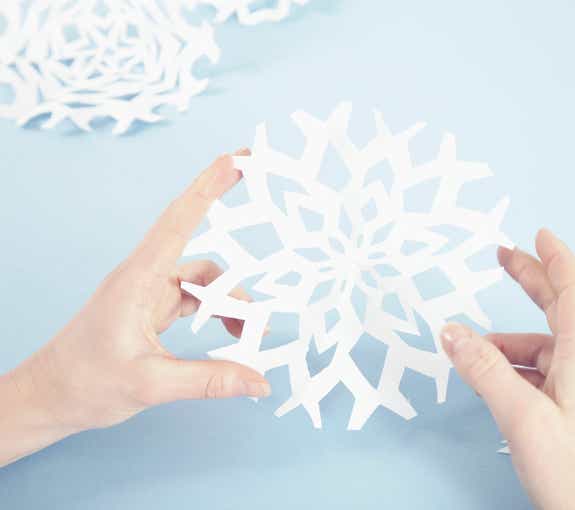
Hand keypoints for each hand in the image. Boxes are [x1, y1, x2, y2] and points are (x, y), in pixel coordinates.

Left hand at [0, 149, 269, 466]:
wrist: (49, 396)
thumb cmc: (86, 384)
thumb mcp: (151, 385)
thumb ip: (209, 380)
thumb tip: (260, 382)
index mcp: (138, 279)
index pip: (180, 220)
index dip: (211, 185)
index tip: (239, 158)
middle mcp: (145, 275)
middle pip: (200, 247)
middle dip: (230, 234)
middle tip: (262, 213)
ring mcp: (148, 290)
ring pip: (204, 281)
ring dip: (230, 303)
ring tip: (249, 334)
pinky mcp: (151, 306)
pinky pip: (195, 298)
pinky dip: (217, 312)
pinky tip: (231, 334)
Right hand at [440, 230, 574, 509]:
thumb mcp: (521, 417)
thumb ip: (485, 370)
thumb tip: (452, 332)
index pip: (573, 291)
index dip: (554, 258)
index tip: (536, 234)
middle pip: (560, 310)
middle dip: (531, 281)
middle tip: (503, 257)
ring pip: (546, 348)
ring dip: (510, 342)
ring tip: (474, 352)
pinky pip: (548, 373)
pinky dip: (519, 368)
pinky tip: (497, 381)